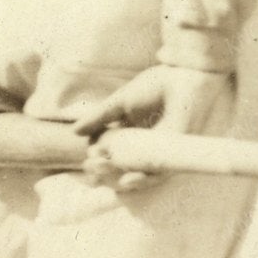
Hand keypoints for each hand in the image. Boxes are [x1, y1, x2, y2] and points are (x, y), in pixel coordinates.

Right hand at [73, 66, 230, 190]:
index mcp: (130, 136)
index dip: (98, 161)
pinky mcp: (174, 155)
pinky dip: (143, 179)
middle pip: (121, 168)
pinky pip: (159, 174)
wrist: (182, 78)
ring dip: (119, 178)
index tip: (87, 161)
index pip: (110, 155)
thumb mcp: (120, 102)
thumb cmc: (155, 86)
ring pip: (138, 175)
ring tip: (104, 173)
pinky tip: (128, 179)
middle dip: (105, 171)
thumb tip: (75, 132)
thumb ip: (99, 117)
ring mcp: (158, 153)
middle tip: (92, 167)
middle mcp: (143, 147)